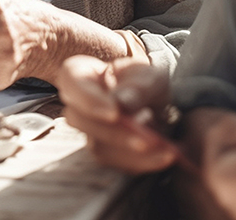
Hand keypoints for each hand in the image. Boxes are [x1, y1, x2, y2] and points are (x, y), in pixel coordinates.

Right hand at [57, 55, 179, 172]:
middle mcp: (78, 104)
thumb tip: (122, 102)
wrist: (155, 104)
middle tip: (143, 137)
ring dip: (130, 151)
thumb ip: (138, 86)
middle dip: (112, 132)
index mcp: (82, 74)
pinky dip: (142, 161)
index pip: (71, 81)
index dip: (88, 99)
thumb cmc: (145, 82)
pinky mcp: (103, 151)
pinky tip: (164, 155)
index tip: (114, 112)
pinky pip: (115, 162)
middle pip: (79, 118)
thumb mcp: (149, 76)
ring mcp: (88, 131)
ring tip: (163, 147)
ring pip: (97, 145)